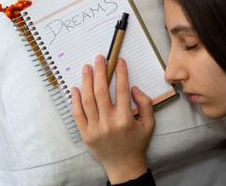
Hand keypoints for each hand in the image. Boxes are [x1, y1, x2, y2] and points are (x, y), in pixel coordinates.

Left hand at [71, 55, 154, 183]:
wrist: (123, 166)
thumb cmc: (137, 143)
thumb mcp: (150, 124)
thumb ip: (145, 104)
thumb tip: (134, 88)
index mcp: (126, 119)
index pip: (122, 90)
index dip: (121, 73)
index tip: (119, 61)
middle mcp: (109, 122)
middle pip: (101, 92)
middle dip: (100, 72)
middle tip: (99, 58)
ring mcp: (95, 128)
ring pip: (88, 100)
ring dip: (86, 82)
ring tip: (86, 68)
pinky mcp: (85, 134)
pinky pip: (77, 114)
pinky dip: (75, 100)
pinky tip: (76, 88)